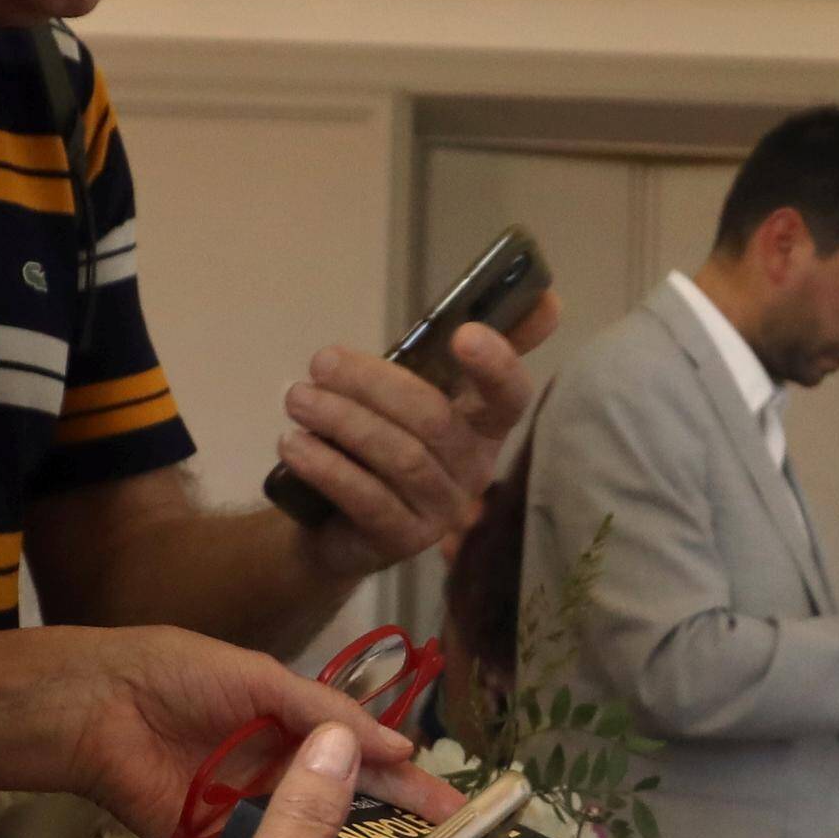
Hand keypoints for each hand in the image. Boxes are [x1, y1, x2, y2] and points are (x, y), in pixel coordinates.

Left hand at [38, 622, 450, 837]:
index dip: (414, 789)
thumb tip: (402, 747)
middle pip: (352, 818)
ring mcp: (252, 825)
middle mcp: (284, 785)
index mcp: (300, 738)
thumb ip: (329, 714)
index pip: (371, 766)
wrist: (101, 707)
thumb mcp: (265, 681)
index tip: (459, 815)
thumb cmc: (183, 677)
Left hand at [274, 295, 555, 570]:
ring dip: (341, 420)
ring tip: (298, 400)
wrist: (336, 521)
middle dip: (371, 384)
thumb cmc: (380, 439)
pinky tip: (295, 445)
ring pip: (398, 456)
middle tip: (320, 364)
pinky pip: (367, 497)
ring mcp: (443, 509)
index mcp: (484, 424)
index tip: (464, 334)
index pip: (510, 394)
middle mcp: (474, 468)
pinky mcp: (405, 541)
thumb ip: (449, 348)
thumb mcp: (410, 388)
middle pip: (432, 419)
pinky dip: (326, 466)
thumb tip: (543, 297)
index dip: (496, 363)